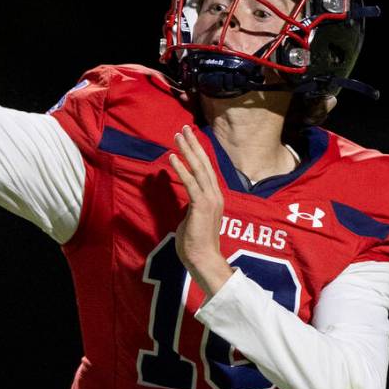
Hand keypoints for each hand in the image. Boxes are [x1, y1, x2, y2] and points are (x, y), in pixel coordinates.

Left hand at [169, 125, 233, 297]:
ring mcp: (210, 200)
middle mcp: (215, 195)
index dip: (198, 152)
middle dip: (193, 144)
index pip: (206, 170)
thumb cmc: (196, 244)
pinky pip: (190, 183)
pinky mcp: (201, 206)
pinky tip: (173, 157)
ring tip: (178, 136)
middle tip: (184, 128)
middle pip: (204, 164)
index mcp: (214, 197)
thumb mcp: (193, 219)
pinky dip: (181, 168)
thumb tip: (186, 205)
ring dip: (187, 151)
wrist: (203, 260)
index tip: (190, 138)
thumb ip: (191, 208)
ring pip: (199, 169)